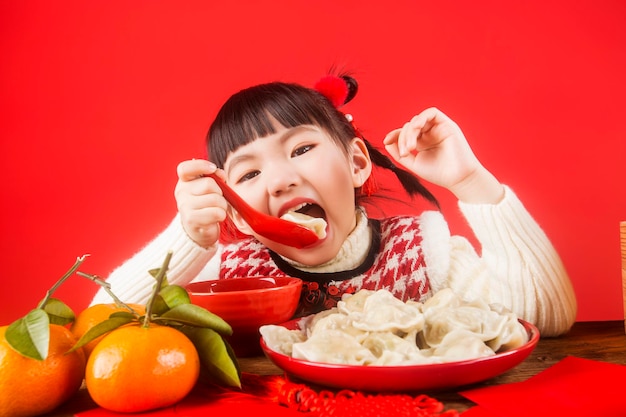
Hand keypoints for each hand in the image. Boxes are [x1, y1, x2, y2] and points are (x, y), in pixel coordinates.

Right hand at [174, 159, 227, 247]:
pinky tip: (216, 218)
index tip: (213, 169)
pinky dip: (221, 215)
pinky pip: (216, 212)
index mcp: (184, 181)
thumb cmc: (206, 206)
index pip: (185, 168)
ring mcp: (184, 206)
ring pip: (215, 199)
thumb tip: (221, 174)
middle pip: (209, 184)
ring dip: (222, 205)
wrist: (199, 230)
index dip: (200, 165)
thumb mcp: (209, 188)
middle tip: (217, 200)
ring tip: (217, 209)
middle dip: (220, 192)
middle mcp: (181, 192)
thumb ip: (215, 177)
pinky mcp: (191, 220)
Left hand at [383, 107, 503, 202]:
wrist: (457, 178)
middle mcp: (430, 134)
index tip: (386, 141)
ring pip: (418, 120)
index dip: (395, 134)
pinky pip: (432, 113)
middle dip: (403, 137)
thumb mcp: (413, 163)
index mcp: (422, 143)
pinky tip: (415, 129)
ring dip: (410, 131)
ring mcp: (438, 128)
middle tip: (404, 152)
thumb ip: (399, 153)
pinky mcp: (447, 124)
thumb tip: (387, 142)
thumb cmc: (438, 173)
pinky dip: (421, 118)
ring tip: (410, 147)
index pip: (405, 133)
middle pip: (410, 127)